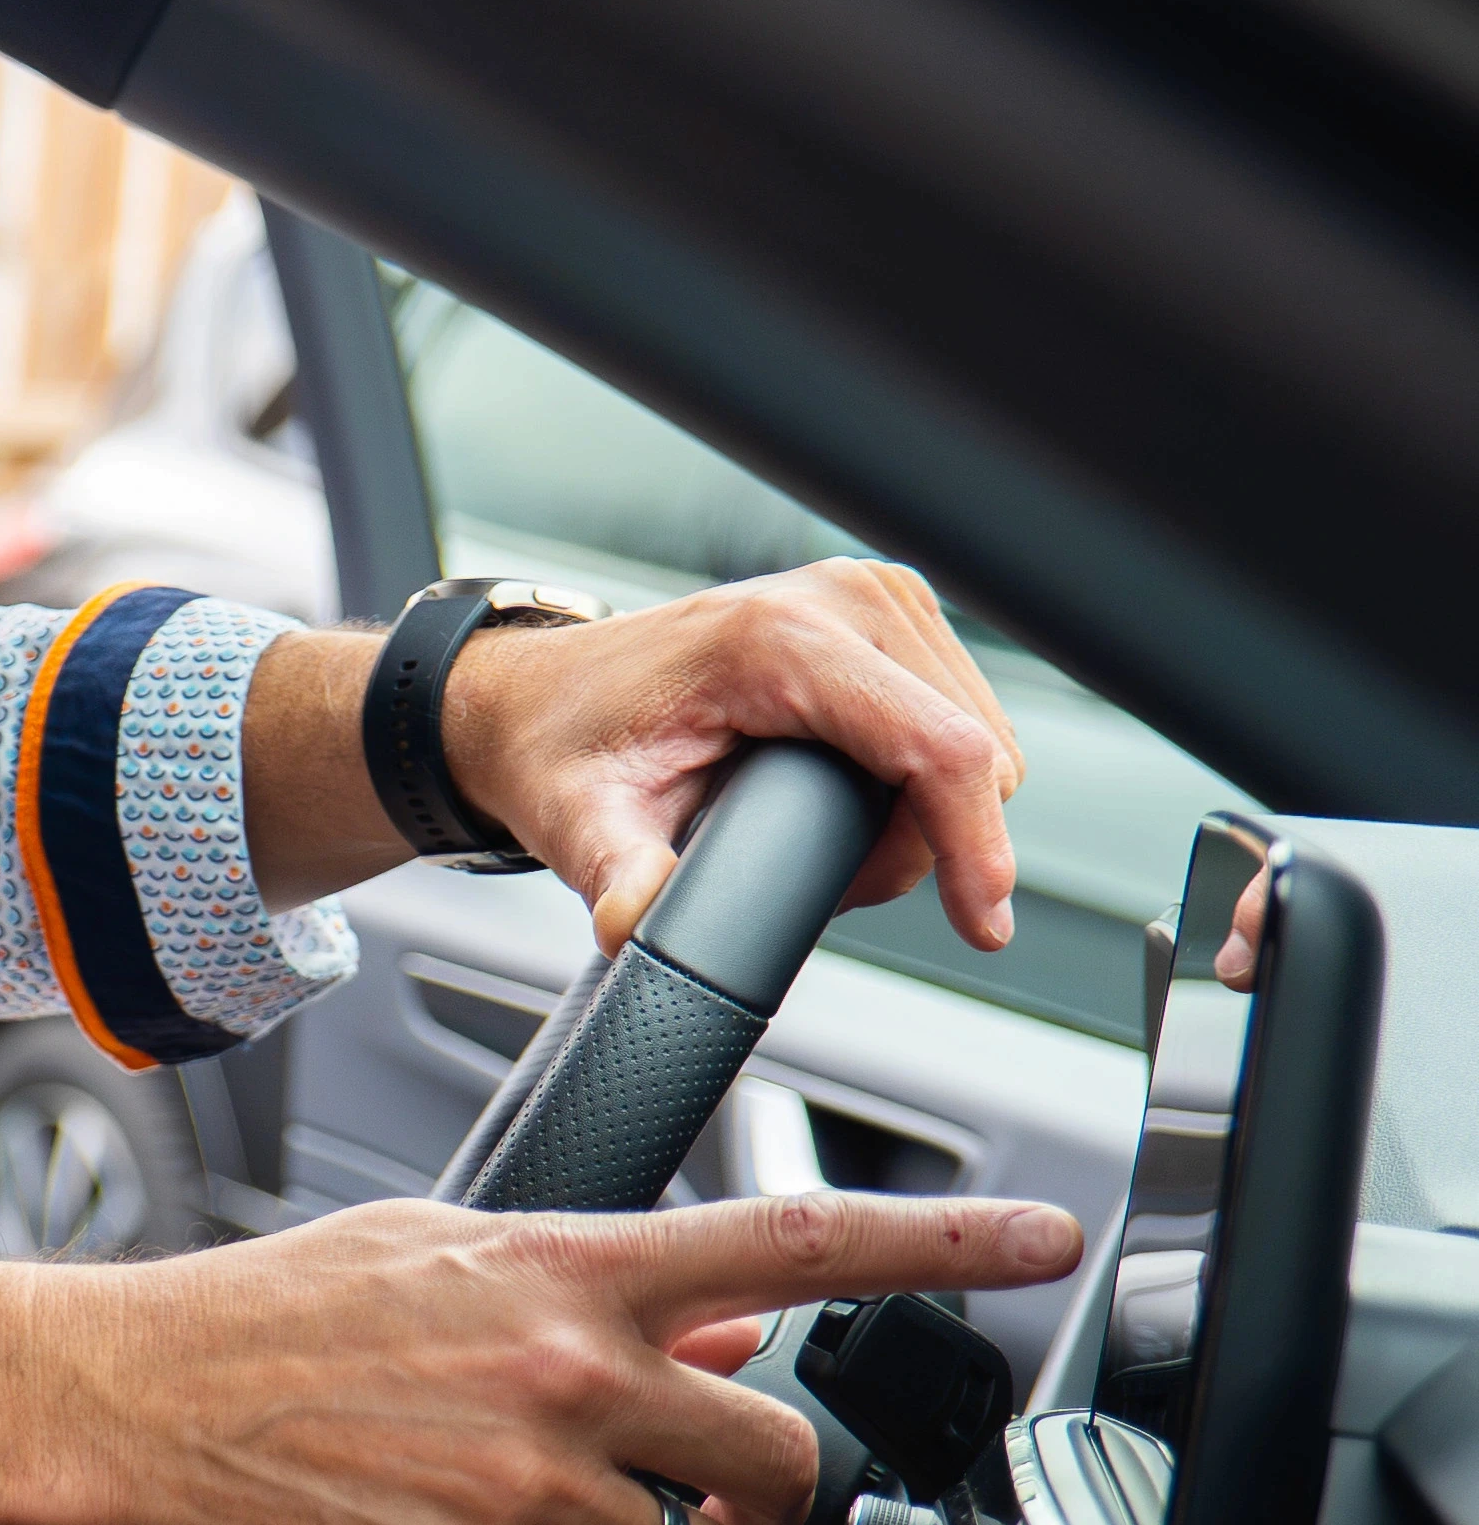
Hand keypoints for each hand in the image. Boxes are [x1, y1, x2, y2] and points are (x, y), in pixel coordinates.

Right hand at [36, 1191, 1079, 1524]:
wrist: (112, 1417)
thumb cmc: (246, 1333)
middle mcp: (566, 1374)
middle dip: (753, 1497)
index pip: (790, 1245)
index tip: (1044, 1243)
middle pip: (777, 1457)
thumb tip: (712, 1327)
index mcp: (557, 1268)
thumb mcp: (423, 1257)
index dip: (942, 1241)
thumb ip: (581, 1291)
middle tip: (681, 1501)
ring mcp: (534, 1494)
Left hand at [245, 561, 1022, 950]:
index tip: (982, 926)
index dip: (975, 847)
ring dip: (924, 812)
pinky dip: (923, 777)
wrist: (542, 697)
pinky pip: (957, 716)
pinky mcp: (887, 614)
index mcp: (779, 639)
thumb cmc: (563, 749)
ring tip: (817, 833)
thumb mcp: (577, 820)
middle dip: (924, 842)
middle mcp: (840, 599)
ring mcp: (871, 597)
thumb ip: (617, 875)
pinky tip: (847, 796)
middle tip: (819, 876)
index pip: (938, 748)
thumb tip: (636, 927)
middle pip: (968, 753)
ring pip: (977, 739)